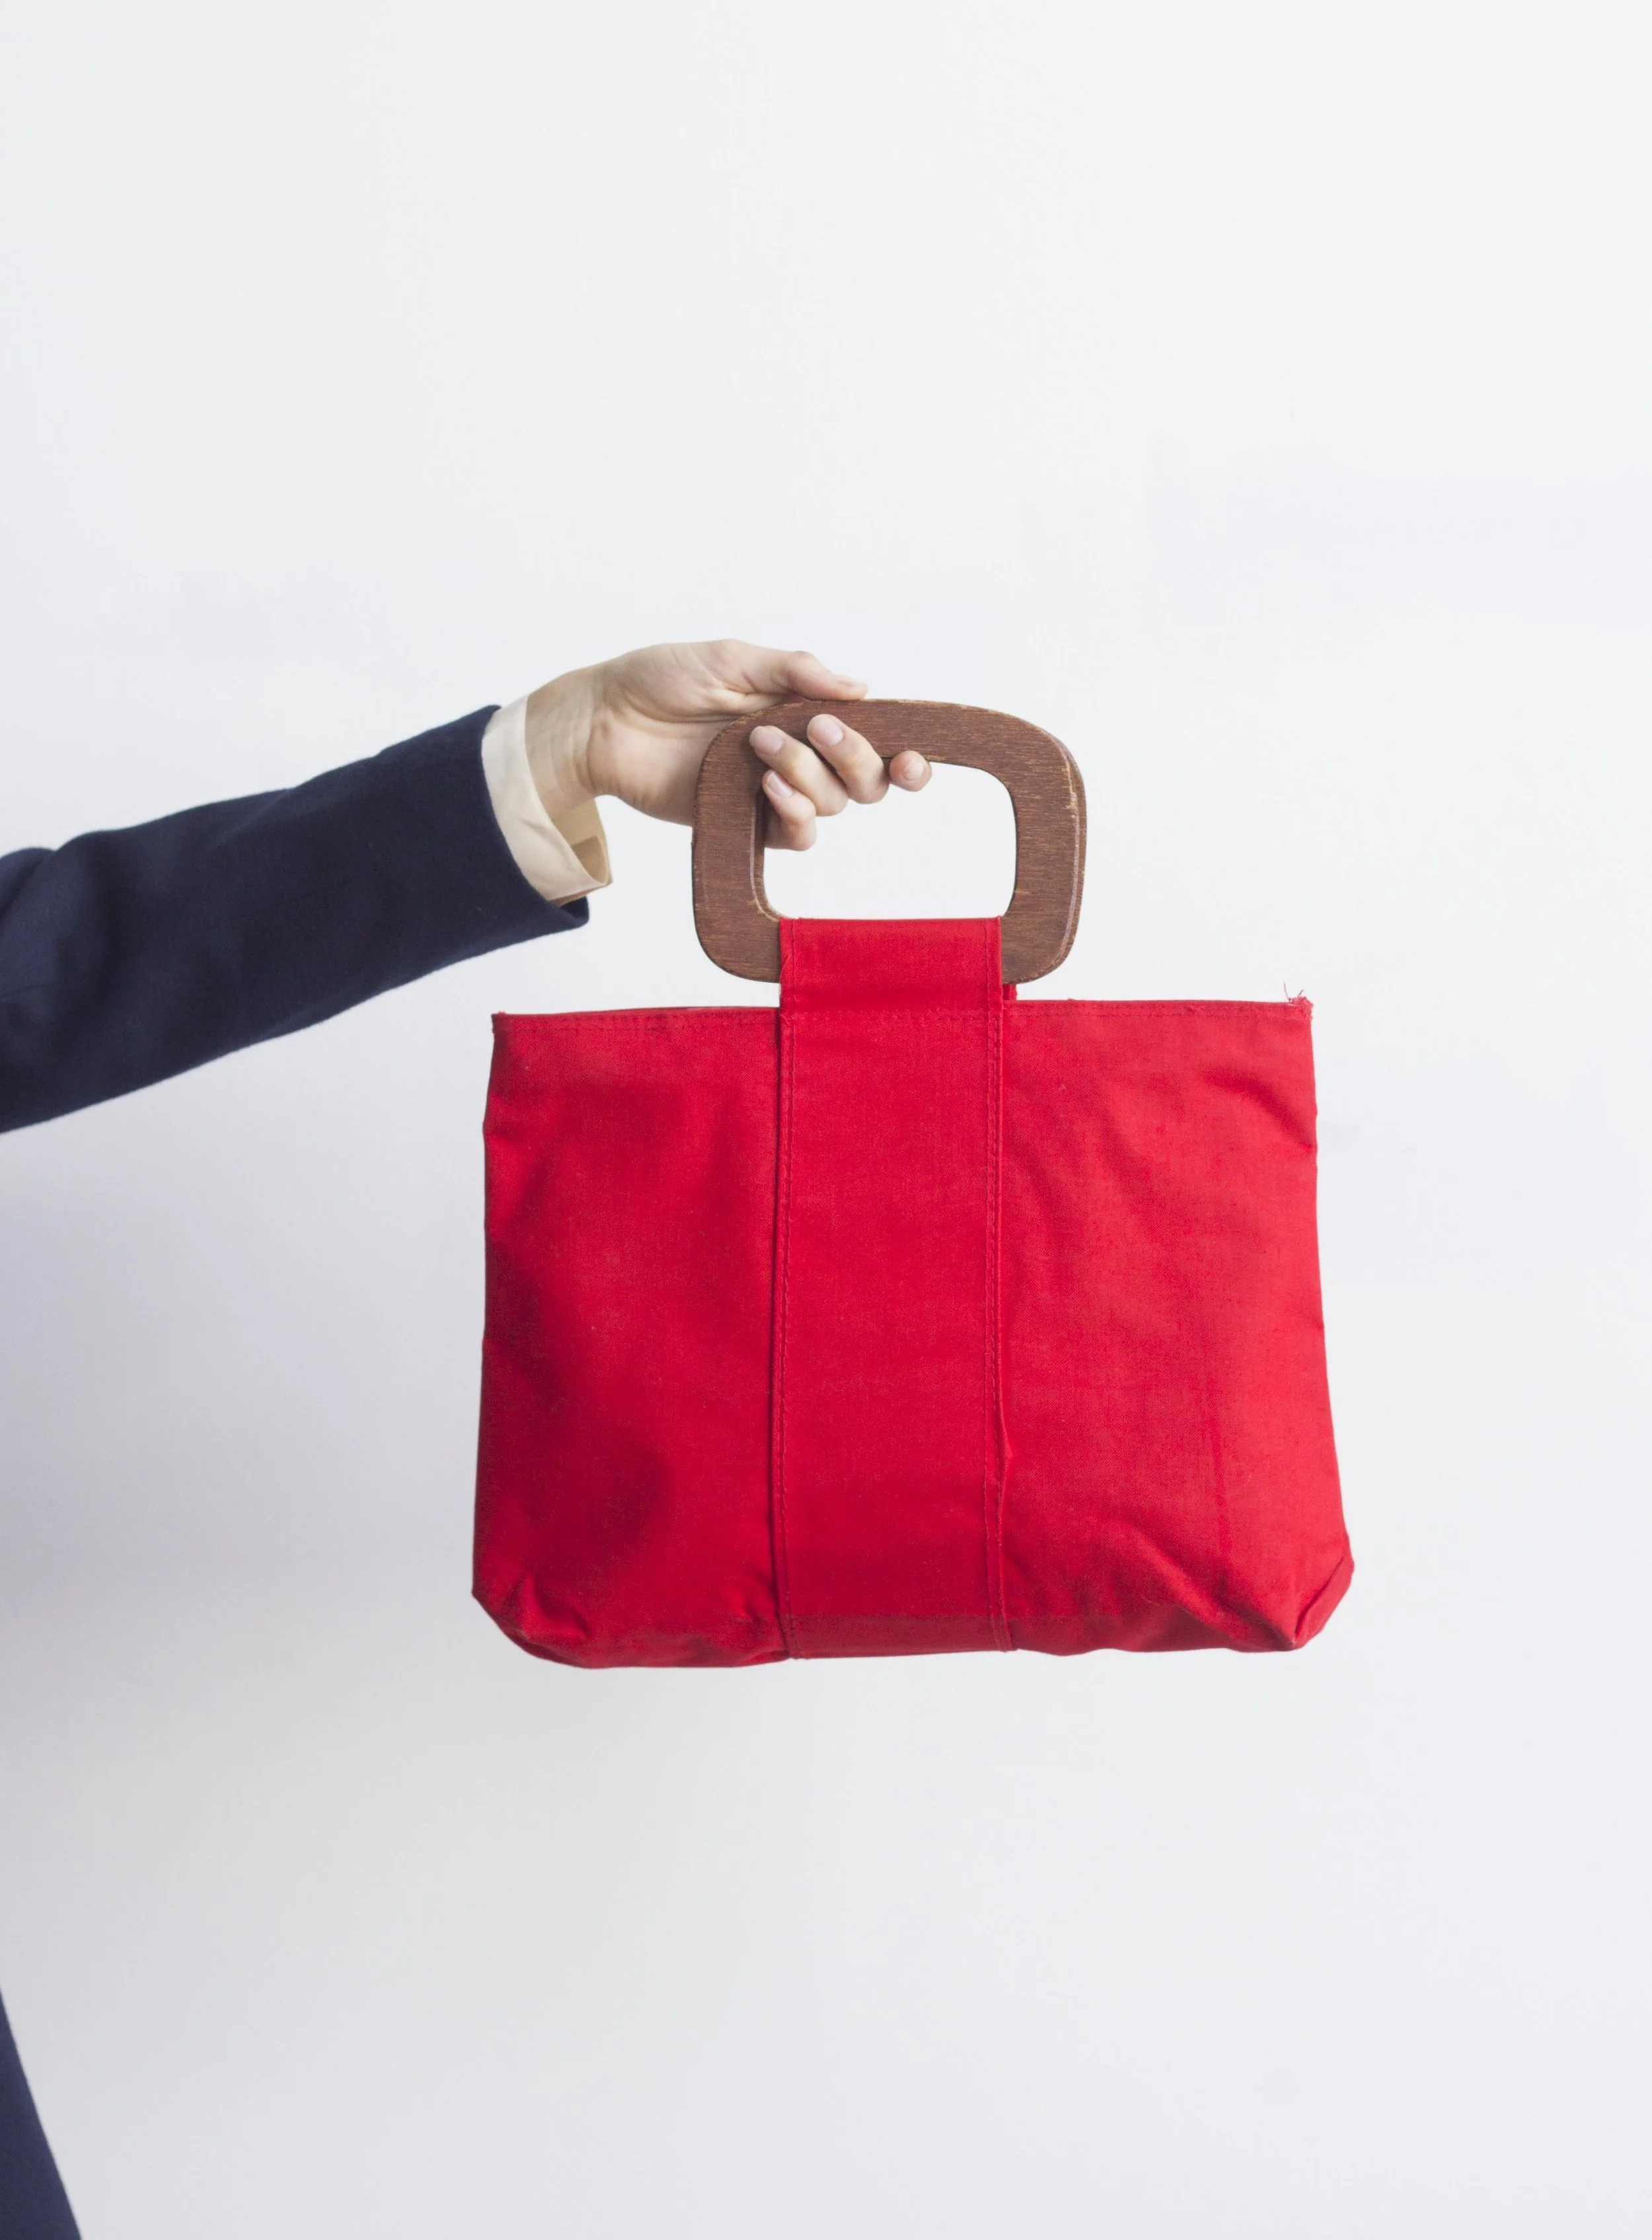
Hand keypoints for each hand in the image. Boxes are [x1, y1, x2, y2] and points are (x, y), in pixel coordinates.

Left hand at [524, 639, 929, 849]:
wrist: (606, 720)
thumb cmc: (663, 679)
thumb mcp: (733, 658)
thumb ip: (797, 671)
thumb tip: (861, 688)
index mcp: (806, 710)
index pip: (875, 737)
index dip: (905, 753)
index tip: (913, 756)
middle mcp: (801, 753)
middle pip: (867, 779)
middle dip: (856, 757)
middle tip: (815, 728)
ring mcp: (776, 790)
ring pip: (833, 803)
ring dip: (808, 773)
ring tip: (759, 745)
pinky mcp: (747, 821)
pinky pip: (798, 834)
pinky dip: (796, 813)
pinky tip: (768, 788)